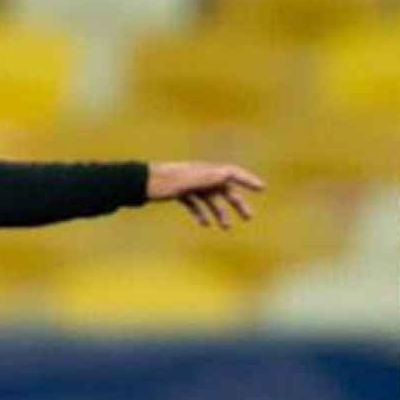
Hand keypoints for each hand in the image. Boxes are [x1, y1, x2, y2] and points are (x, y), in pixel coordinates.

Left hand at [148, 162, 265, 230]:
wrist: (138, 183)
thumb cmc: (161, 182)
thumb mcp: (185, 181)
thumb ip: (206, 178)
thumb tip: (226, 175)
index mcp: (204, 171)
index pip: (232, 173)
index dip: (248, 180)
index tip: (262, 188)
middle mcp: (200, 177)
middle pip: (224, 189)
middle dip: (237, 203)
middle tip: (248, 217)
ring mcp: (190, 185)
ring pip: (211, 199)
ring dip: (220, 213)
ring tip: (225, 227)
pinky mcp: (179, 192)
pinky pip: (196, 203)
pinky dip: (202, 213)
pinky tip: (204, 224)